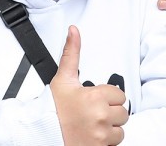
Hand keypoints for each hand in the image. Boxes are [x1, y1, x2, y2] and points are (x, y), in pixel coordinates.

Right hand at [50, 26, 127, 144]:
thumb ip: (71, 53)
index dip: (107, 98)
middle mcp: (100, 115)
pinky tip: (93, 135)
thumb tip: (74, 30)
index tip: (93, 101)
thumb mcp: (62, 79)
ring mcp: (101, 133)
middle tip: (91, 113)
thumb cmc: (53, 108)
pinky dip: (106, 140)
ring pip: (121, 128)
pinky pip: (115, 142)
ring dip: (110, 127)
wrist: (44, 133)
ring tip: (92, 124)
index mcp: (94, 97)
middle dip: (110, 113)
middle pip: (122, 112)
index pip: (119, 95)